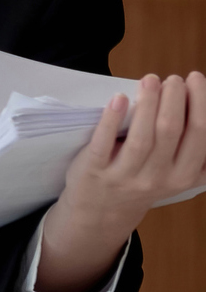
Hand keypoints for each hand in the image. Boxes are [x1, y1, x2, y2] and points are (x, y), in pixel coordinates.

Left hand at [37, 70, 205, 291]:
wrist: (101, 214)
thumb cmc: (142, 180)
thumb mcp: (175, 173)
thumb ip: (189, 149)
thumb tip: (201, 104)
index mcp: (183, 176)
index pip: (200, 138)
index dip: (200, 105)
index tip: (195, 78)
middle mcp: (158, 178)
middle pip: (171, 133)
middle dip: (175, 100)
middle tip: (172, 77)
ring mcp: (126, 176)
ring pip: (142, 138)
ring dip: (148, 105)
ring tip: (150, 79)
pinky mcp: (95, 171)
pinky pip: (104, 144)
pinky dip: (112, 120)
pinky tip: (119, 98)